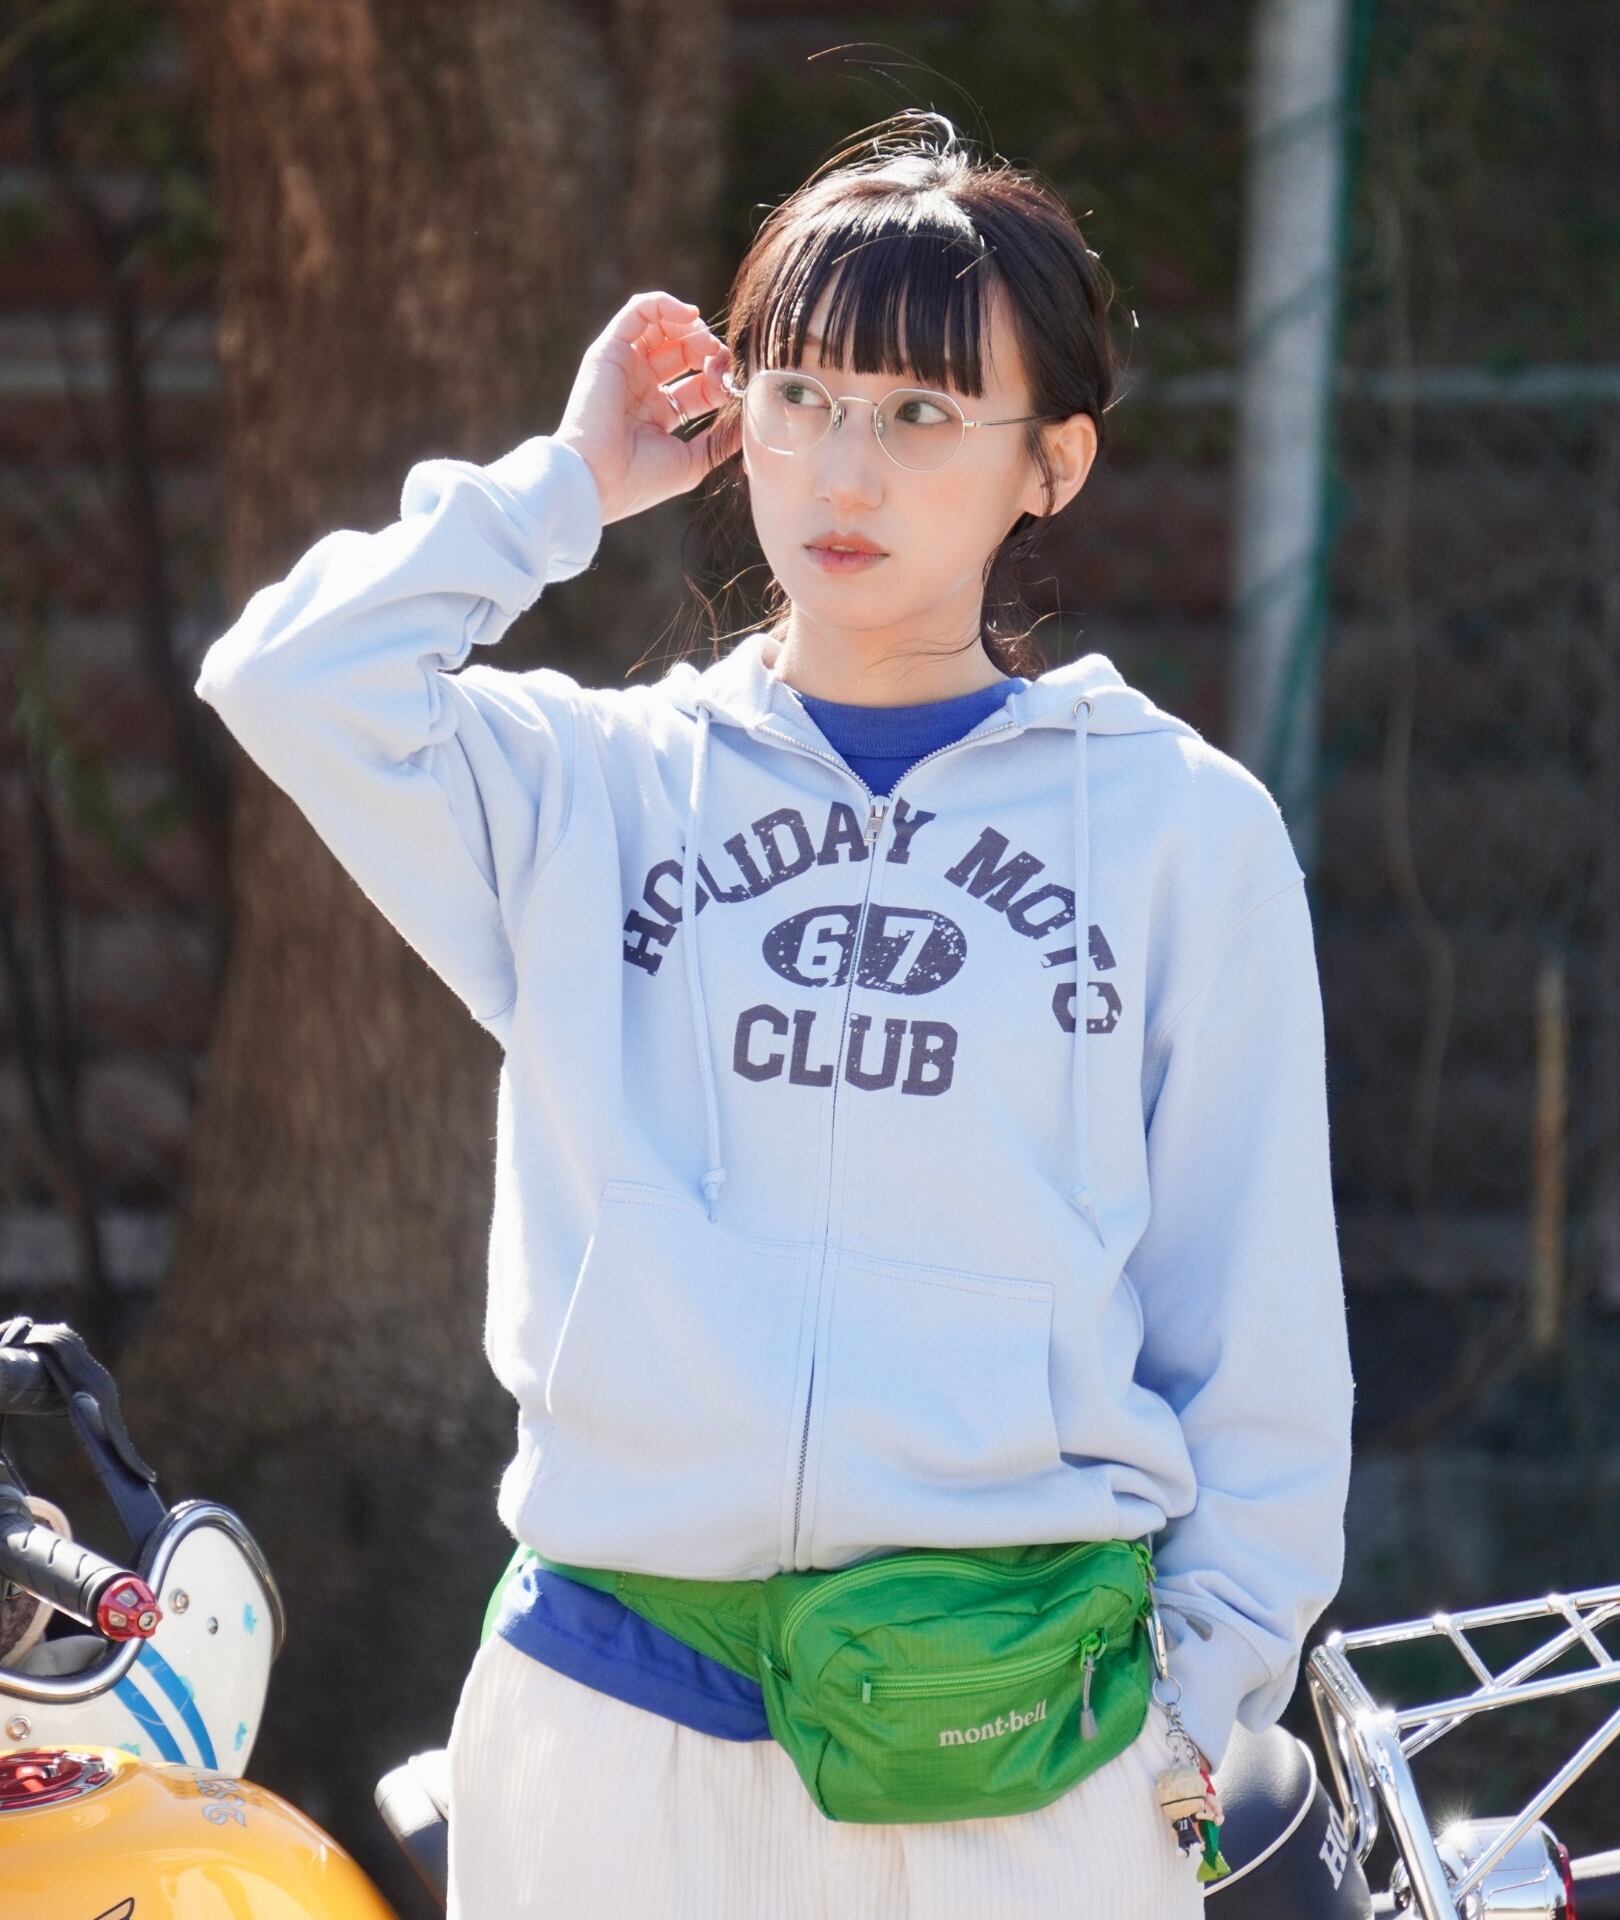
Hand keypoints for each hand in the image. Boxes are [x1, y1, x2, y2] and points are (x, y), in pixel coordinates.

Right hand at [553, 290, 738, 526]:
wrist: (599, 479)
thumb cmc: (640, 479)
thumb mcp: (692, 462)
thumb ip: (721, 441)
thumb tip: (749, 425)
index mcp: (657, 414)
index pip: (698, 383)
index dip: (719, 378)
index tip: (731, 389)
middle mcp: (640, 387)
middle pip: (683, 350)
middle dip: (709, 350)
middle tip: (720, 361)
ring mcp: (624, 367)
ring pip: (662, 325)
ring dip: (692, 327)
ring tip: (706, 342)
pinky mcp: (608, 350)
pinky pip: (638, 310)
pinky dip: (665, 303)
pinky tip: (690, 315)